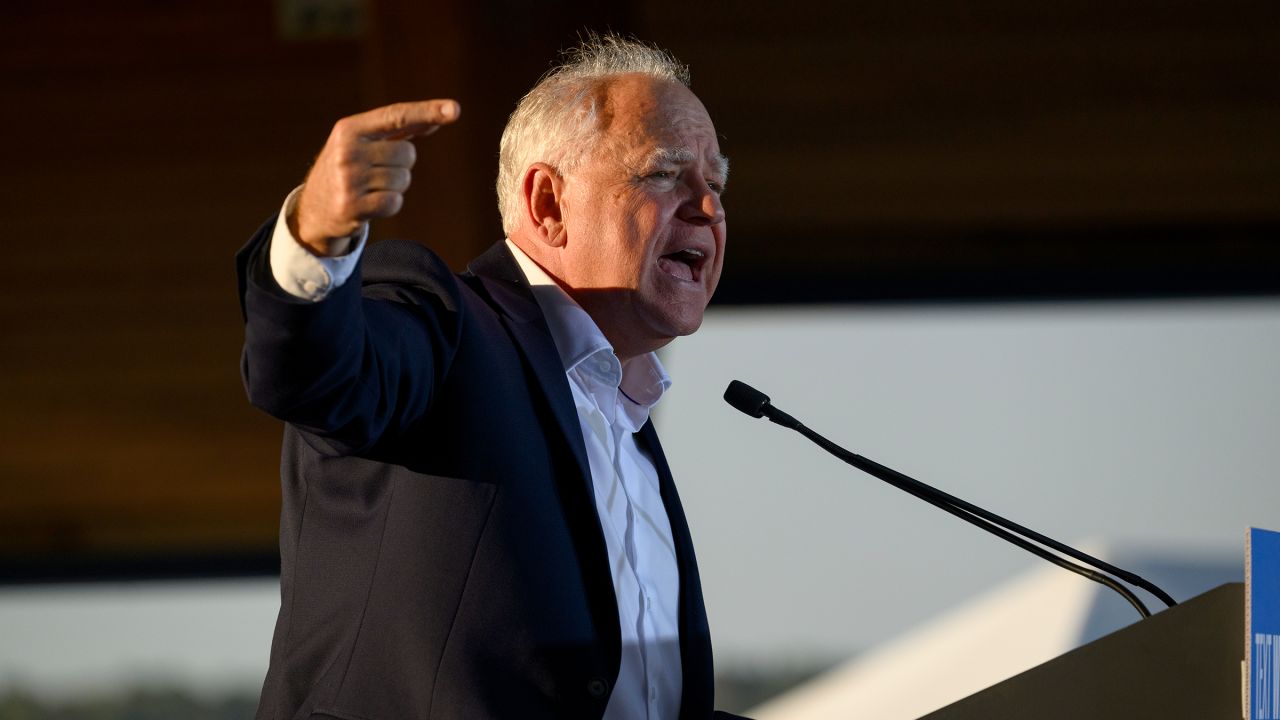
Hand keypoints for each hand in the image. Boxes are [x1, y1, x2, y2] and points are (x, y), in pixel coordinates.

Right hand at [290, 99, 459, 255]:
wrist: (314, 209)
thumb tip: (442, 115)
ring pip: (403, 179)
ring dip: (395, 186)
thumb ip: (400, 128)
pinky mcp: (352, 207)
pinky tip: (371, 203)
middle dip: (401, 165)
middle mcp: (347, 151)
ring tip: (370, 187)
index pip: (396, 115)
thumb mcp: (363, 142)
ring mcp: (348, 179)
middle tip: (376, 172)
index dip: (427, 111)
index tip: (454, 109)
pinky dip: (390, 204)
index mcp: (350, 128)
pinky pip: (395, 202)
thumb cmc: (348, 169)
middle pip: (408, 153)